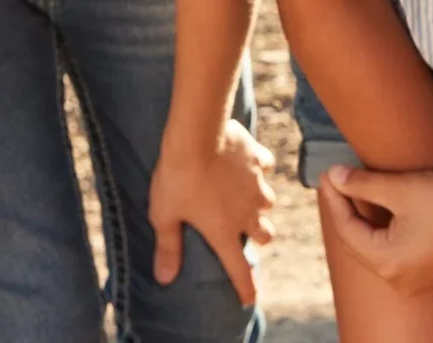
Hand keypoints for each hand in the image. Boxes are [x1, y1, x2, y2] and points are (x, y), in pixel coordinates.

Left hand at [149, 117, 275, 303]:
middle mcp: (247, 212)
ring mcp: (256, 185)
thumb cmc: (176, 177)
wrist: (197, 134)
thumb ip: (168, 247)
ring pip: (268, 202)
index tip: (251, 299)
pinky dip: (259, 168)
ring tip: (244, 195)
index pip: (239, 268)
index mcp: (224, 231)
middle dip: (259, 236)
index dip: (246, 287)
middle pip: (266, 234)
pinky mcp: (258, 158)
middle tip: (245, 231)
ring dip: (258, 202)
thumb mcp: (164, 214)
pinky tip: (248, 163)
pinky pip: (265, 167)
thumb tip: (164, 278)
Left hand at [318, 163, 432, 294]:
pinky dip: (386, 231)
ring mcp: (418, 281)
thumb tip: (335, 176)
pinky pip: (397, 253)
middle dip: (347, 209)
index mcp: (387, 262)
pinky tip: (386, 208)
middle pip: (359, 242)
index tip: (328, 171)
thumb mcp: (401, 189)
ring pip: (377, 249)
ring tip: (357, 189)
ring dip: (366, 220)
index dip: (335, 198)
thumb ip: (363, 184)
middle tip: (337, 178)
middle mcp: (399, 280)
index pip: (346, 229)